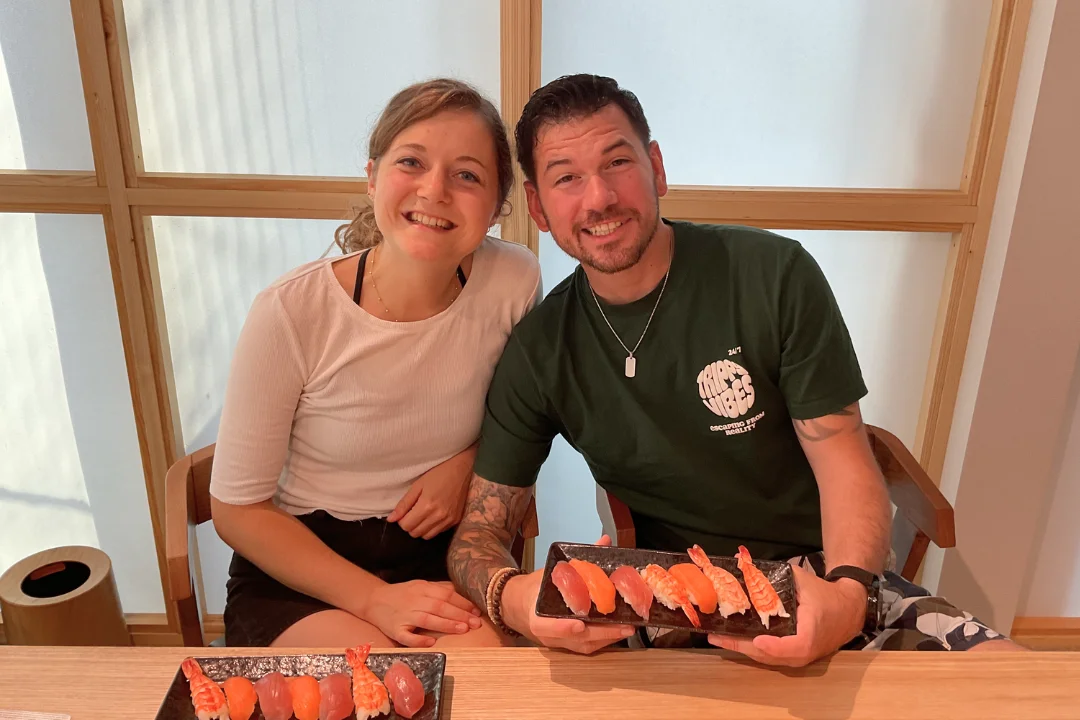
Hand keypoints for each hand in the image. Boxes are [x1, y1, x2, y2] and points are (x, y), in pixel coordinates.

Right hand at [359, 580, 482, 647]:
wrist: (373, 600)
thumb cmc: (402, 594)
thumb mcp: (420, 585)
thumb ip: (439, 589)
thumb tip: (461, 592)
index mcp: (422, 589)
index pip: (446, 595)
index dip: (463, 603)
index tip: (477, 611)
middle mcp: (414, 601)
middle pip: (439, 606)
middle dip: (459, 614)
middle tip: (476, 623)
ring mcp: (404, 616)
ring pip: (427, 619)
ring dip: (446, 624)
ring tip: (463, 629)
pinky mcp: (395, 630)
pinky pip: (407, 636)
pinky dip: (419, 639)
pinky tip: (432, 642)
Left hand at [388, 446, 475, 538]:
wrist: (461, 469)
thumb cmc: (437, 474)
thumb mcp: (417, 486)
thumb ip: (404, 504)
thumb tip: (391, 519)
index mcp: (427, 506)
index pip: (406, 526)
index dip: (401, 520)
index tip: (404, 512)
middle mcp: (438, 516)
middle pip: (415, 533)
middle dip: (410, 525)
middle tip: (412, 513)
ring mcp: (448, 520)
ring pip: (427, 536)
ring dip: (420, 528)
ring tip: (422, 515)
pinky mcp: (455, 521)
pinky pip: (438, 532)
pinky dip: (432, 528)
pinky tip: (433, 516)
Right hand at [503, 535, 635, 653]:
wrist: (520, 606)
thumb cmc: (536, 588)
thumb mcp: (552, 571)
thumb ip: (579, 559)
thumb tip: (604, 541)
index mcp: (536, 613)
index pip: (545, 625)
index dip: (562, 628)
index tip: (579, 625)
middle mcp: (547, 633)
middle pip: (574, 639)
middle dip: (601, 633)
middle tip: (624, 626)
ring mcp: (558, 642)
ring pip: (583, 646)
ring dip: (607, 639)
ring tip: (628, 628)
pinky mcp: (567, 646)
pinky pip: (587, 648)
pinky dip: (604, 641)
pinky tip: (619, 631)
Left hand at [707, 564, 864, 666]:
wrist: (847, 610)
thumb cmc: (824, 594)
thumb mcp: (801, 580)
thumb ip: (774, 575)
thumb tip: (744, 565)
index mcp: (810, 635)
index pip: (791, 647)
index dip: (772, 646)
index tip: (756, 638)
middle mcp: (804, 653)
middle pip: (769, 656)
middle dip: (740, 646)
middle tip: (715, 636)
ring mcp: (798, 659)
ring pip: (767, 659)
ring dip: (742, 649)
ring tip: (718, 637)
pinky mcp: (793, 658)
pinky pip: (770, 657)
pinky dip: (751, 649)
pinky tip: (734, 640)